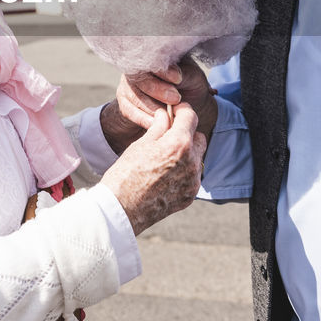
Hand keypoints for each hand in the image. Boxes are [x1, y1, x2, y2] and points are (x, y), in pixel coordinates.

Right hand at [99, 103, 206, 234]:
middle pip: (199, 137)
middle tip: (168, 136)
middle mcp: (192, 162)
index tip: (174, 111)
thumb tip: (166, 115)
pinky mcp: (190, 196)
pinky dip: (184, 171)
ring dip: (187, 153)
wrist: (121, 209)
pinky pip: (192, 176)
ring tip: (164, 158)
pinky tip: (165, 175)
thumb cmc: (126, 174)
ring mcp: (193, 181)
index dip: (182, 110)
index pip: (190, 116)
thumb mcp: (141, 144)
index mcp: (179, 144)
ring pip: (197, 158)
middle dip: (186, 133)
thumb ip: (159, 126)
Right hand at [114, 57, 217, 138]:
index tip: (178, 79)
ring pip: (133, 95)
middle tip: (175, 99)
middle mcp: (136, 68)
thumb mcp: (191, 76)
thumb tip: (176, 76)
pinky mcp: (125, 103)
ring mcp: (128, 85)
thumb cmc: (188, 85)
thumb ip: (183, 73)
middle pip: (139, 77)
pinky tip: (156, 123)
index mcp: (152, 56)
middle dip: (157, 89)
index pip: (151, 59)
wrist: (182, 104)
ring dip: (151, 107)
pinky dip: (143, 118)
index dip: (163, 70)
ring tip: (168, 115)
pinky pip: (129, 110)